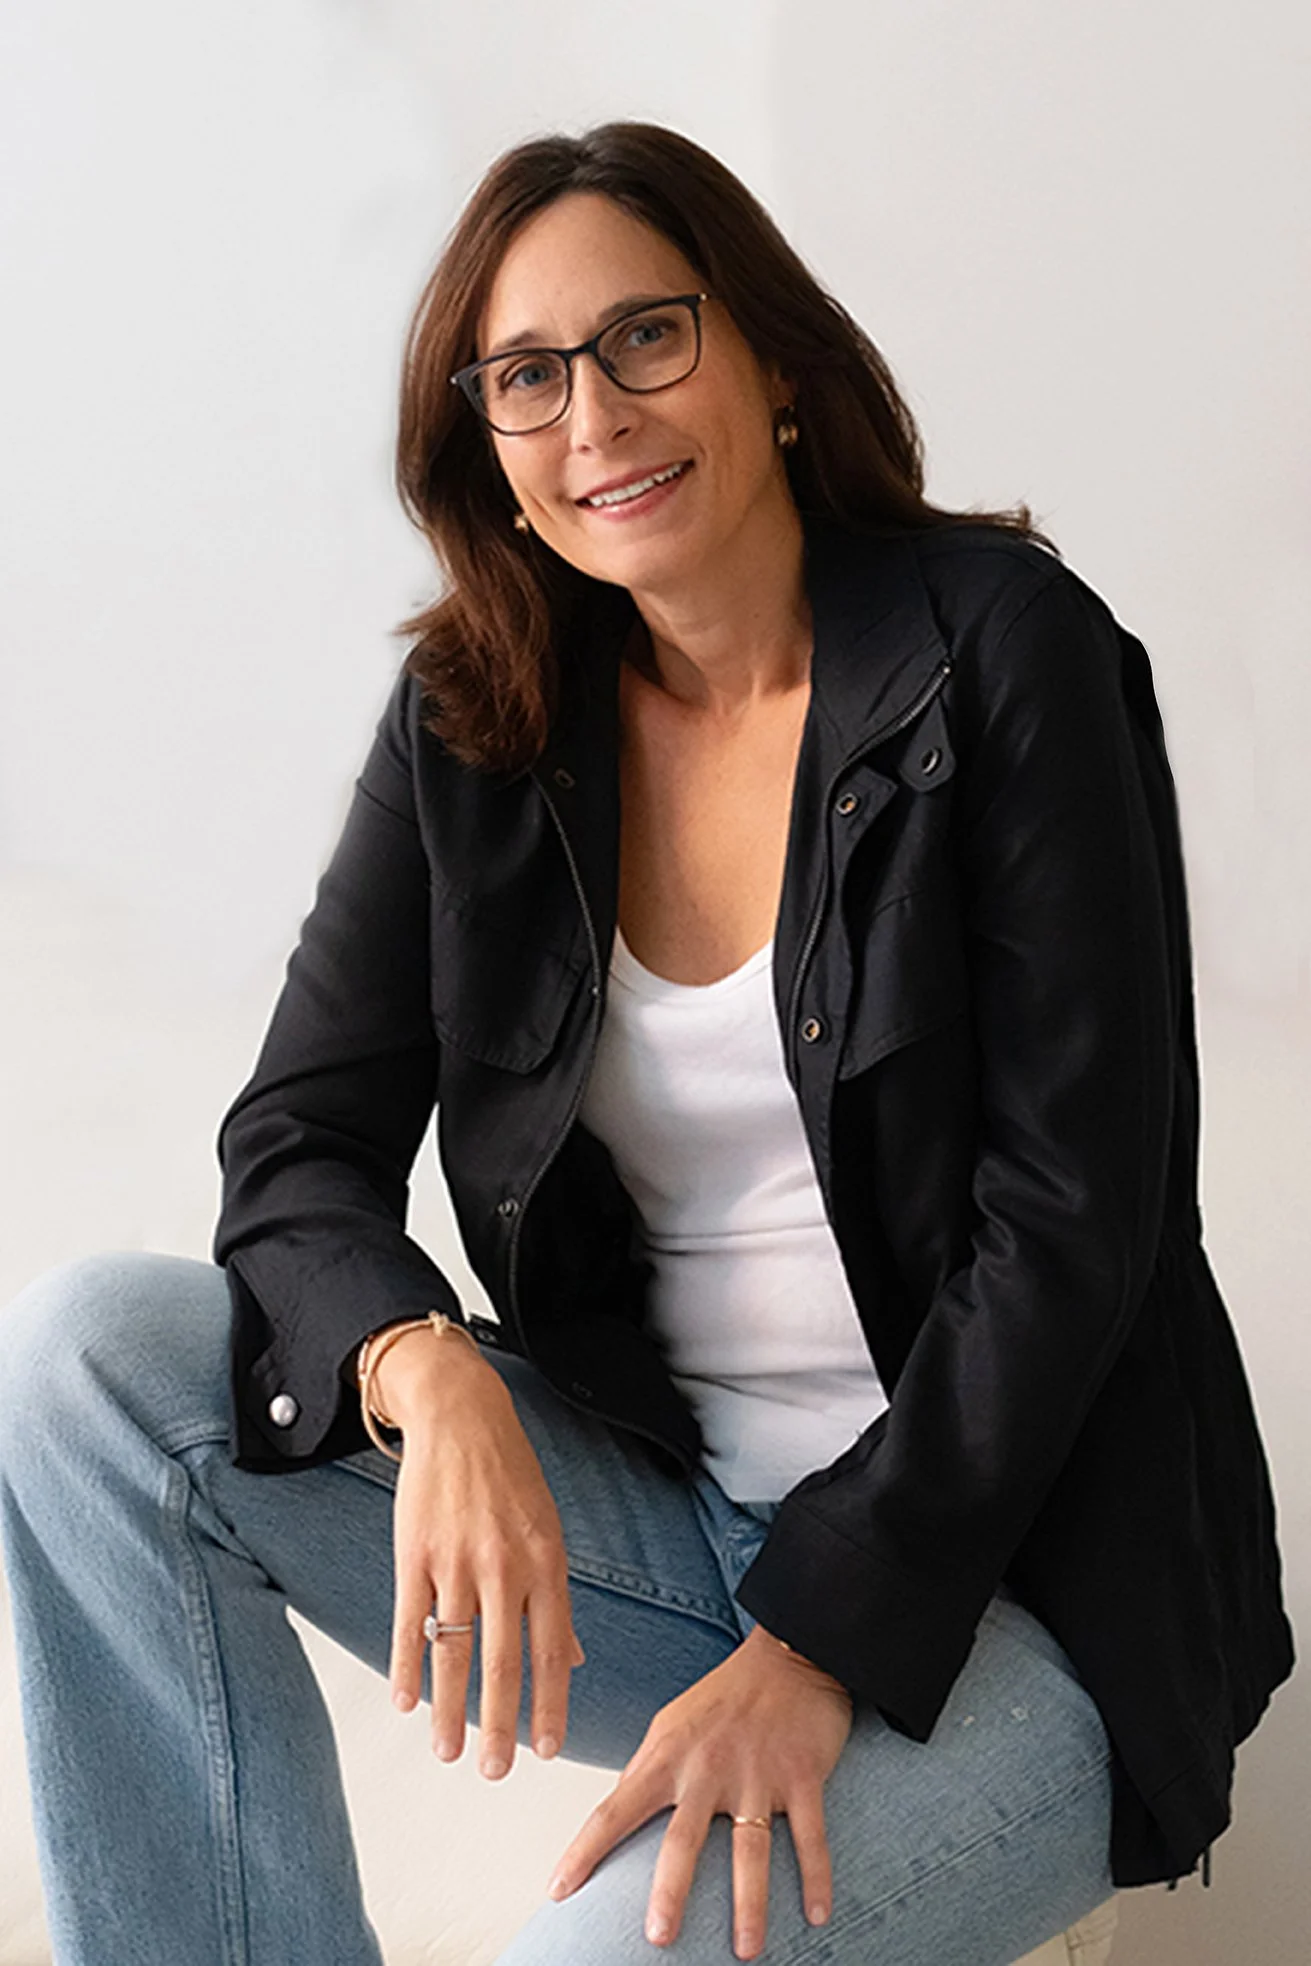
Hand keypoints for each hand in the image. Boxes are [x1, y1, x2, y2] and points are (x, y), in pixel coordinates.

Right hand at [383, 1335, 585, 1776]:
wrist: (462, 1417)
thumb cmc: (511, 1479)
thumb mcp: (549, 1531)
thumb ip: (556, 1599)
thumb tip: (574, 1660)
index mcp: (546, 1562)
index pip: (553, 1648)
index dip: (550, 1703)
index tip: (548, 1750)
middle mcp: (505, 1566)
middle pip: (503, 1660)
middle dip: (500, 1724)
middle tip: (496, 1773)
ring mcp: (457, 1560)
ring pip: (453, 1650)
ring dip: (449, 1709)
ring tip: (448, 1752)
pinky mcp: (415, 1553)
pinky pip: (411, 1620)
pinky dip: (406, 1665)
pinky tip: (404, 1702)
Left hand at [546, 1623, 853, 1958]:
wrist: (789, 1653)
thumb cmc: (723, 1698)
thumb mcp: (671, 1725)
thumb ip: (644, 1771)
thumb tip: (612, 1817)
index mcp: (668, 1755)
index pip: (615, 1808)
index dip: (584, 1851)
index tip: (558, 1891)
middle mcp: (708, 1768)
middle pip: (684, 1838)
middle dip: (671, 1890)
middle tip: (658, 1938)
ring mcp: (757, 1773)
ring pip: (751, 1847)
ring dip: (749, 1902)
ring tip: (745, 1951)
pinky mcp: (802, 1775)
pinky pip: (809, 1834)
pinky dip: (816, 1875)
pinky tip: (817, 1914)